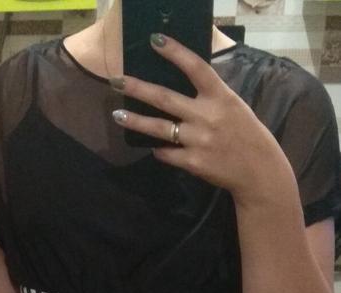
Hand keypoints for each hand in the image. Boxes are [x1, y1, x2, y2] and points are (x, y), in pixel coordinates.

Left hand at [111, 33, 283, 201]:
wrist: (258, 170)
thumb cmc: (245, 134)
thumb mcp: (233, 106)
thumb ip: (210, 96)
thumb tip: (183, 84)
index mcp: (220, 96)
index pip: (195, 67)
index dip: (175, 52)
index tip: (155, 40)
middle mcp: (207, 116)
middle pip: (165, 98)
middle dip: (138, 88)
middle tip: (116, 81)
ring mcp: (198, 140)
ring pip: (159, 128)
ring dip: (135, 121)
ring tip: (117, 115)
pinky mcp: (193, 162)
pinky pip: (167, 153)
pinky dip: (159, 150)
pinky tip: (154, 147)